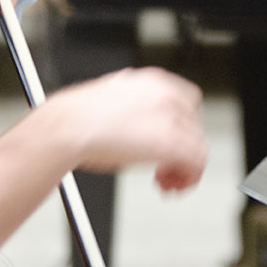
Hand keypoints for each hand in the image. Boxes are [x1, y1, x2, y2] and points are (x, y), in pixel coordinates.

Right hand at [51, 66, 206, 191]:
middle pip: (194, 126)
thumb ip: (137, 108)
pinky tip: (167, 185)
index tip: (169, 143)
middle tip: (164, 168)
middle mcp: (166, 96)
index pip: (187, 102)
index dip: (181, 126)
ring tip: (165, 182)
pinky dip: (188, 178)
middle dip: (181, 150)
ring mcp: (170, 119)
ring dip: (184, 168)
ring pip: (198, 145)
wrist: (69, 125)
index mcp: (153, 81)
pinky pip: (196, 162)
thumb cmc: (79, 117)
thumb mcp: (114, 100)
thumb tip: (140, 126)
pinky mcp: (170, 143)